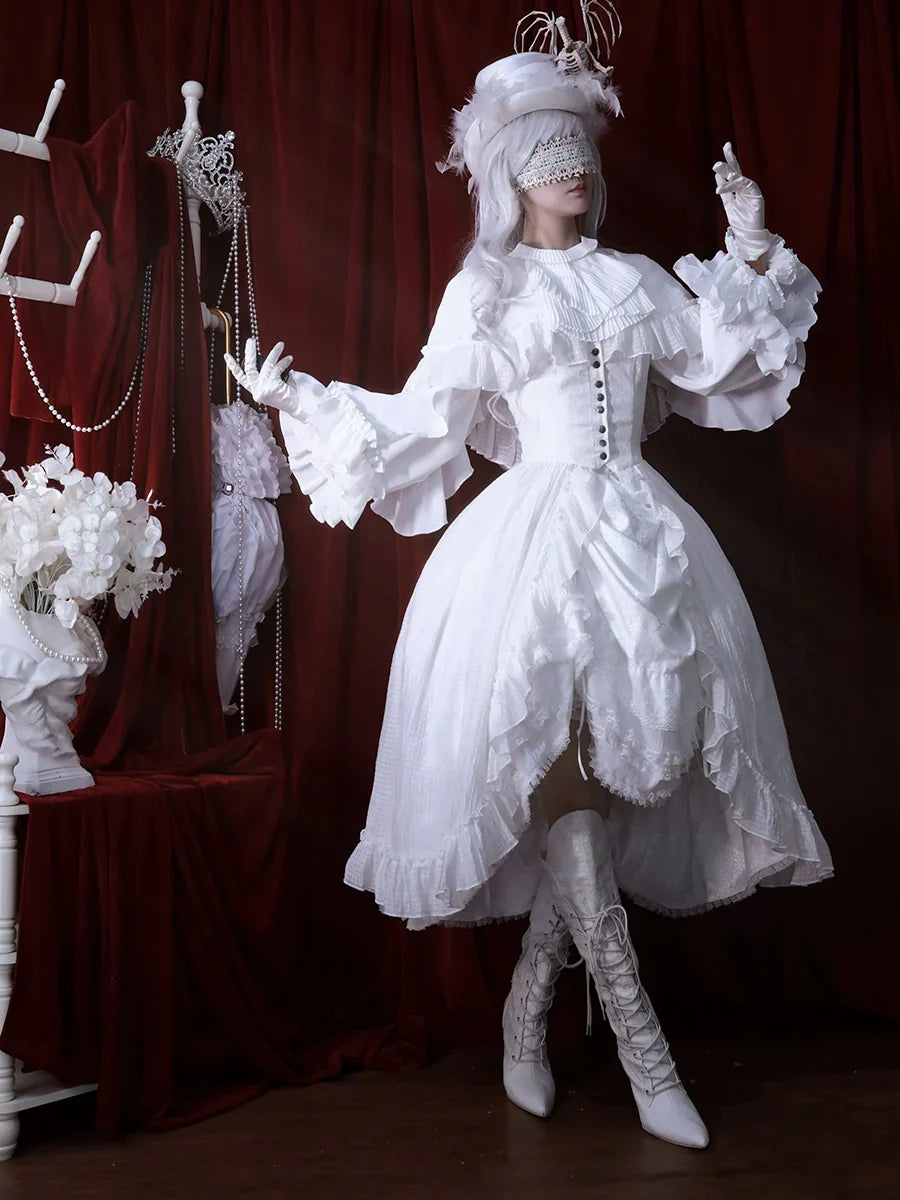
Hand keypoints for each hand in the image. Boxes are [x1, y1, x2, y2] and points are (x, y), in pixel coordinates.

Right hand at [224, 338, 298, 412]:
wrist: (299, 408)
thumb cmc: (288, 396)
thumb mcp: (273, 386)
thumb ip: (267, 376)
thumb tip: (267, 360)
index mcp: (256, 391)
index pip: (241, 378)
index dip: (233, 366)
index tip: (226, 356)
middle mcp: (257, 391)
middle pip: (249, 368)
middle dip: (250, 352)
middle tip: (250, 340)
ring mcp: (264, 389)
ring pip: (266, 365)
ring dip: (275, 353)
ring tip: (280, 345)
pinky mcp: (272, 386)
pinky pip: (276, 368)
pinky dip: (284, 362)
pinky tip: (289, 358)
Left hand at [713, 141, 771, 262]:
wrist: (748, 237)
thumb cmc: (740, 222)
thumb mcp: (728, 203)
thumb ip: (725, 190)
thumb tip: (718, 176)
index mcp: (739, 189)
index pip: (734, 172)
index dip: (729, 160)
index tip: (726, 145)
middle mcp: (746, 188)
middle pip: (738, 170)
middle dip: (731, 158)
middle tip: (726, 146)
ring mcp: (752, 192)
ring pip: (740, 178)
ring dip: (728, 172)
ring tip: (717, 167)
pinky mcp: (757, 197)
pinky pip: (747, 187)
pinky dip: (735, 185)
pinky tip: (725, 184)